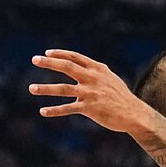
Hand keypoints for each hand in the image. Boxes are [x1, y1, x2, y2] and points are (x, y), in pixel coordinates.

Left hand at [30, 49, 149, 133]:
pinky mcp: (89, 108)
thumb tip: (85, 66)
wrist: (134, 113)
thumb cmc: (121, 97)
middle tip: (34, 59)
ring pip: (63, 89)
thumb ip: (96, 72)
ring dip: (45, 89)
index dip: (60, 54)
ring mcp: (90, 93)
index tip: (47, 53)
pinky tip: (43, 111)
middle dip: (49, 63)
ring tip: (31, 88)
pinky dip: (55, 110)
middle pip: (67, 67)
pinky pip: (68, 108)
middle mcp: (93, 78)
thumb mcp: (111, 78)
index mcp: (98, 69)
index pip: (75, 57)